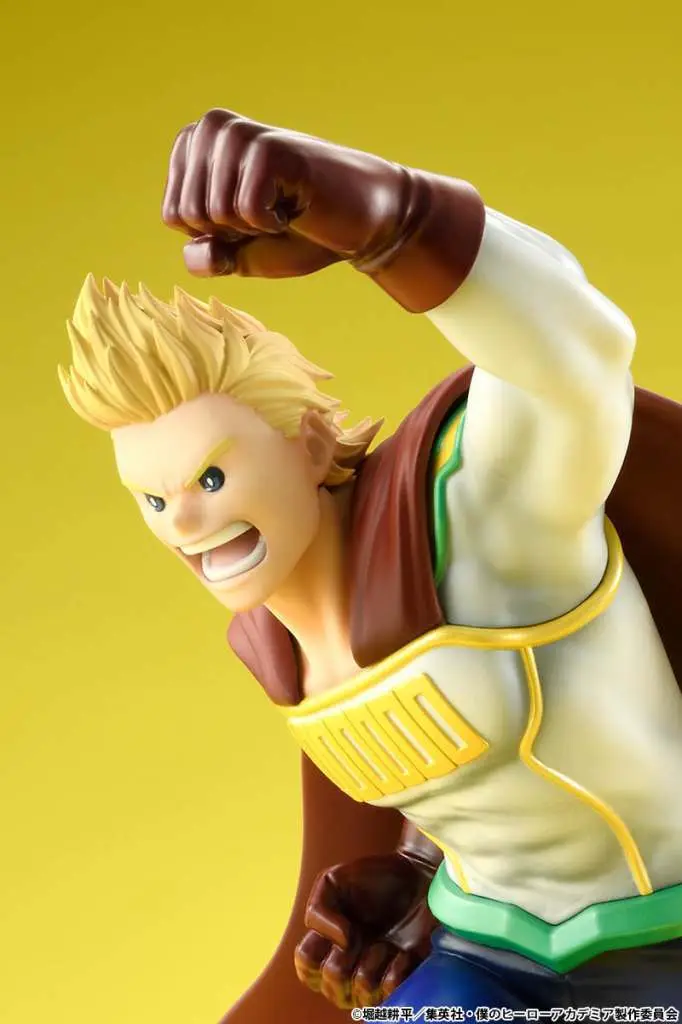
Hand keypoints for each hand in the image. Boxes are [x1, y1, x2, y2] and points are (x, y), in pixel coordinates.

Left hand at [161, 107, 406, 279]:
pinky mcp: (266, 147)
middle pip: (189, 216)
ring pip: (213, 214)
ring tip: (283, 207)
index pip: (174, 216)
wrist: (364, 221)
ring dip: (253, 228)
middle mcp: (210, 129)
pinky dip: (271, 224)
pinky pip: (244, 212)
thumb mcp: (243, 254)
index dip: (216, 237)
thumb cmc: (302, 235)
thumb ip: (210, 256)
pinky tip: (295, 205)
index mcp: (194, 146)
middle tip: (271, 214)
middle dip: (232, 234)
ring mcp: (237, 133)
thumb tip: (193, 253)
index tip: (252, 219)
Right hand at [293, 853, 436, 1009]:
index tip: (339, 928)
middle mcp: (347, 967)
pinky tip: (403, 953)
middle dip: (346, 957)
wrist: (417, 876)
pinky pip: (390, 994)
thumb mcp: (333, 881)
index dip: (318, 951)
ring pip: (360, 994)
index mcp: (326, 944)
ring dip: (373, 963)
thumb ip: (318, 912)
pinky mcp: (404, 981)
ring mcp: (375, 978)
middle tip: (362, 932)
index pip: (306, 967)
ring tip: (385, 942)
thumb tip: (340, 943)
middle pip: (331, 985)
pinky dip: (397, 971)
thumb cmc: (374, 878)